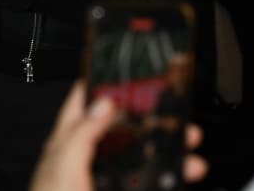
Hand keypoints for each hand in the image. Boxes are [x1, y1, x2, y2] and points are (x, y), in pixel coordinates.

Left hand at [30, 81, 206, 190]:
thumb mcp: (63, 165)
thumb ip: (83, 132)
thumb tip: (103, 102)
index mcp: (68, 144)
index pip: (84, 102)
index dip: (104, 85)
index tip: (131, 73)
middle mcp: (88, 162)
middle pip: (124, 132)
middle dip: (152, 123)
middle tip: (177, 116)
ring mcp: (105, 183)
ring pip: (142, 163)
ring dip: (169, 157)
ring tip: (191, 155)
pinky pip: (149, 184)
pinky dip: (167, 182)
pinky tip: (182, 177)